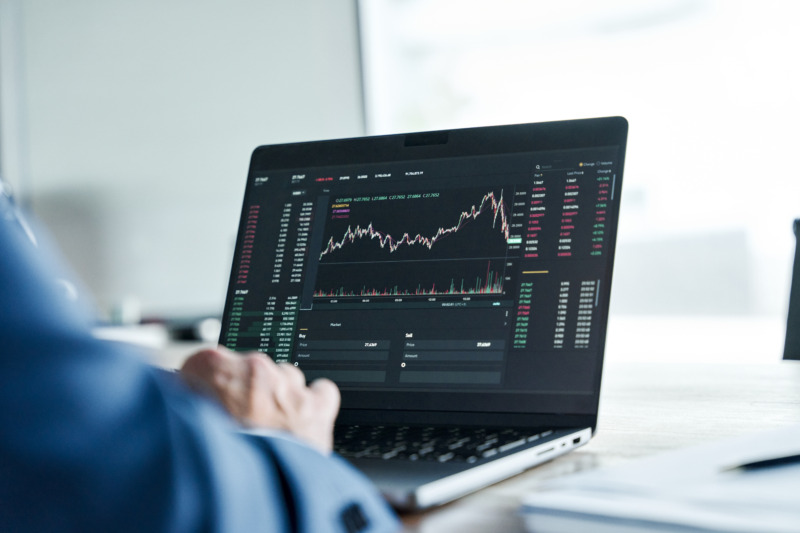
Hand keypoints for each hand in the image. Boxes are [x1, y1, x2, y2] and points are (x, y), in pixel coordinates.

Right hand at [180, 347, 339, 453]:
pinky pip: (321, 390)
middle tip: (237, 422)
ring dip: (277, 399)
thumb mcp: (181, 429)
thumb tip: (172, 396)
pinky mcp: (315, 406)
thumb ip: (180, 405)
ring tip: (268, 429)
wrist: (252, 495)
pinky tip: (302, 420)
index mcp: (213, 369)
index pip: (205, 362)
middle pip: (247, 369)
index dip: (205, 384)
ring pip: (285, 377)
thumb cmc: (213, 465)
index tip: (206, 397)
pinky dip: (314, 402)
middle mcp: (253, 369)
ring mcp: (287, 386)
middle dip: (243, 393)